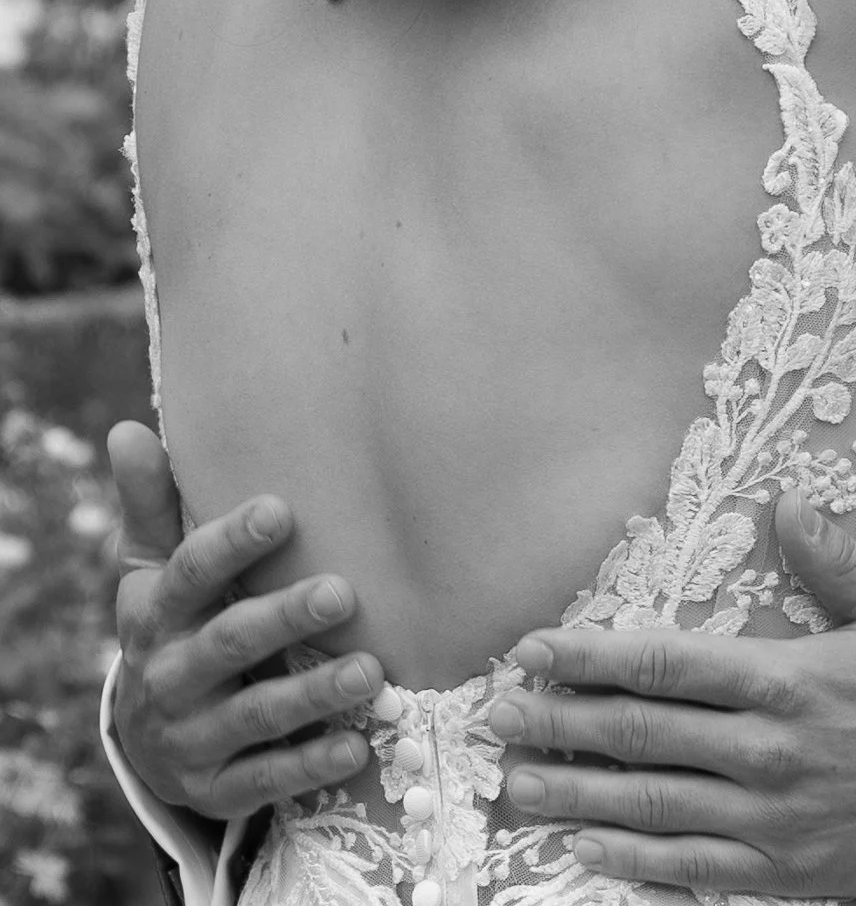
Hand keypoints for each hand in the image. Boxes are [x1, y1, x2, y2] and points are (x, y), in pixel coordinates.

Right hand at [108, 420, 383, 817]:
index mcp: (154, 614)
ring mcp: (191, 737)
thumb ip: (152, 501)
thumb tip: (129, 426)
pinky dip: (309, 766)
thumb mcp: (151, 567)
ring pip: (254, 714)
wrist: (149, 737)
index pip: (189, 573)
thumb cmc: (173, 622)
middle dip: (283, 617)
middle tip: (342, 591)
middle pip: (228, 642)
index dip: (231, 543)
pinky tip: (356, 747)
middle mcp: (169, 675)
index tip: (281, 509)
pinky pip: (265, 779)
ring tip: (368, 669)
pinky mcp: (216, 787)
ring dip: (312, 694)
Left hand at [488, 490, 855, 898]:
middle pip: (638, 735)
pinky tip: (584, 851)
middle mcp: (763, 754)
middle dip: (557, 724)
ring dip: (574, 796)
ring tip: (514, 785)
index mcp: (783, 683)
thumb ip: (832, 558)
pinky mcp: (780, 873)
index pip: (664, 664)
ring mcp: (767, 820)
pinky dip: (631, 862)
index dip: (590, 657)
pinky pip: (689, 870)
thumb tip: (785, 500)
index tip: (532, 650)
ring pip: (650, 805)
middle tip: (492, 718)